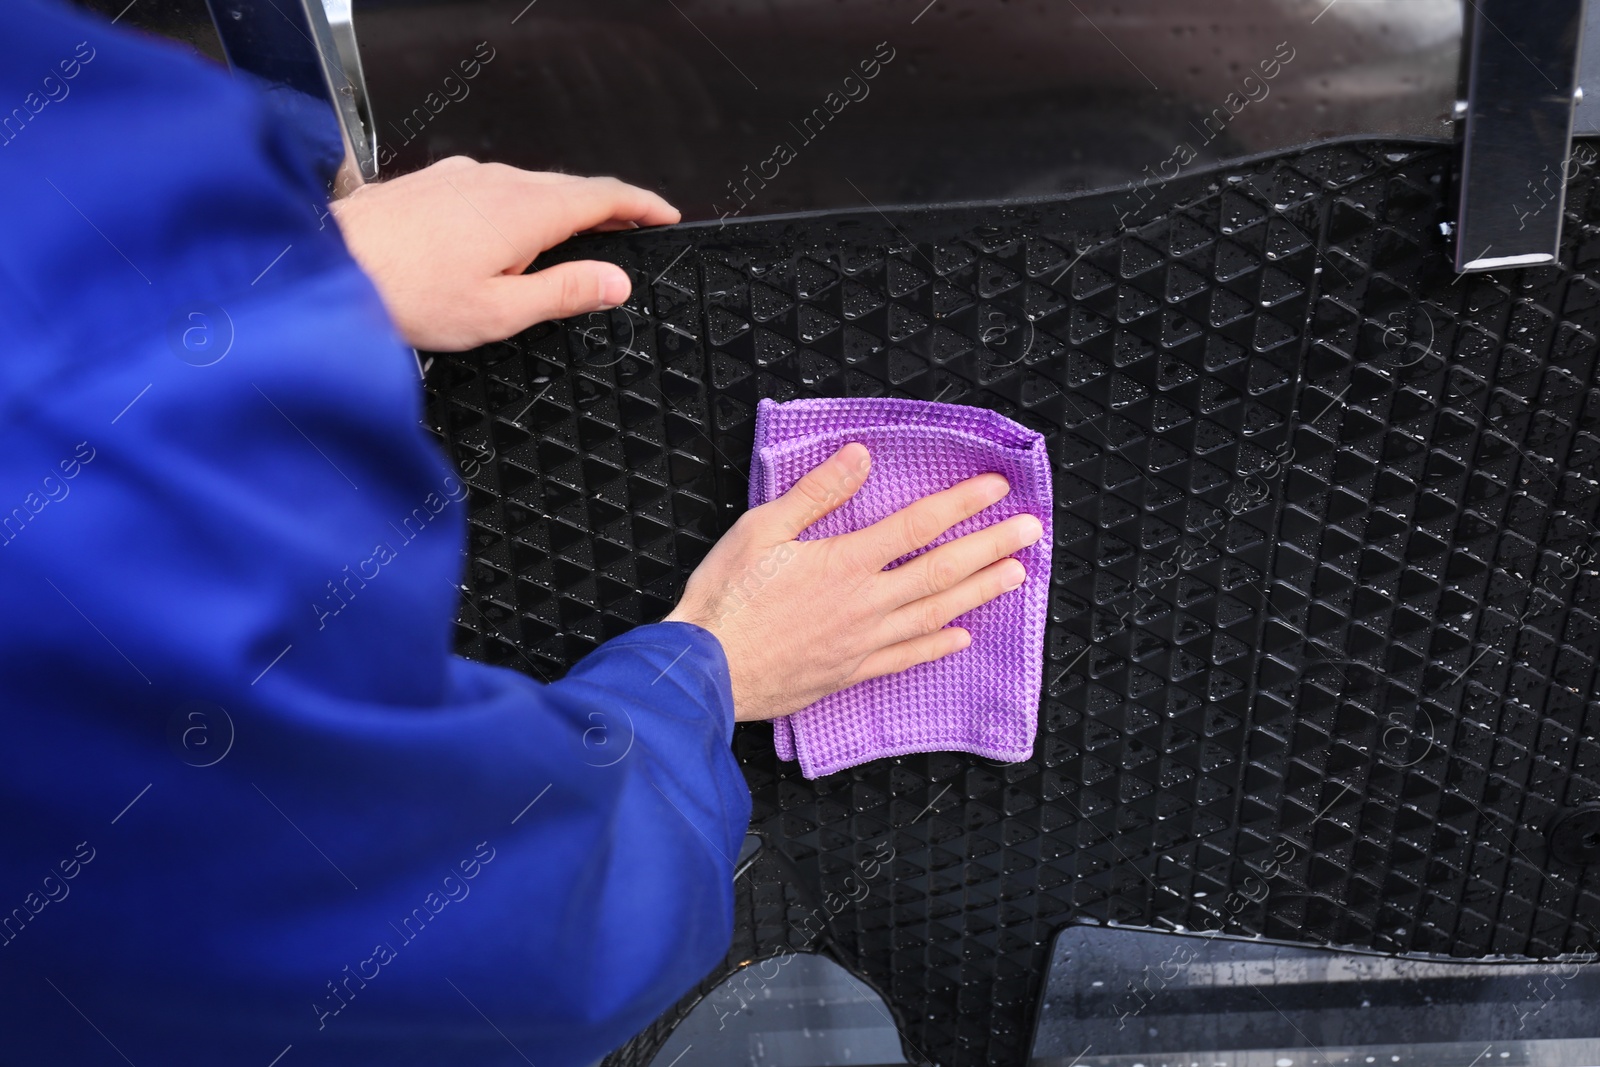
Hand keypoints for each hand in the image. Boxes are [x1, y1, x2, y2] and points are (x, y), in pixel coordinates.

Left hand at [331, 156, 679, 350]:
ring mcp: (463, 177)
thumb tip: (615, 282)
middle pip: (570, 188)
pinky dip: (519, 207)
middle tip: (630, 233)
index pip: (604, 196)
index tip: (665, 216)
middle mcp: (498, 181)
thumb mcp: (499, 311)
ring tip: (571, 242)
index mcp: (526, 211)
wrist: (326, 265)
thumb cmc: (403, 293)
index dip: (642, 206)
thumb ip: (564, 293)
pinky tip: (505, 237)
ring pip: (530, 186)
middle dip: (606, 209)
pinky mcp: (435, 182)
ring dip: (560, 209)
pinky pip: (494, 188)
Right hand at [665, 444, 1044, 721]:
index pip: (917, 525)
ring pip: (935, 614)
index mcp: (845, 562)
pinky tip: (963, 637)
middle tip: (1032, 531)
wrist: (705, 671)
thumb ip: (817, 494)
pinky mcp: (850, 672)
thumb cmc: (726, 597)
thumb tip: (860, 456)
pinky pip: (906, 658)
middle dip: (991, 547)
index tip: (997, 489)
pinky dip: (938, 646)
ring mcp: (863, 642)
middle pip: (941, 570)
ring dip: (979, 592)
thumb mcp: (761, 529)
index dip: (961, 504)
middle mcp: (866, 603)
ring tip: (1016, 575)